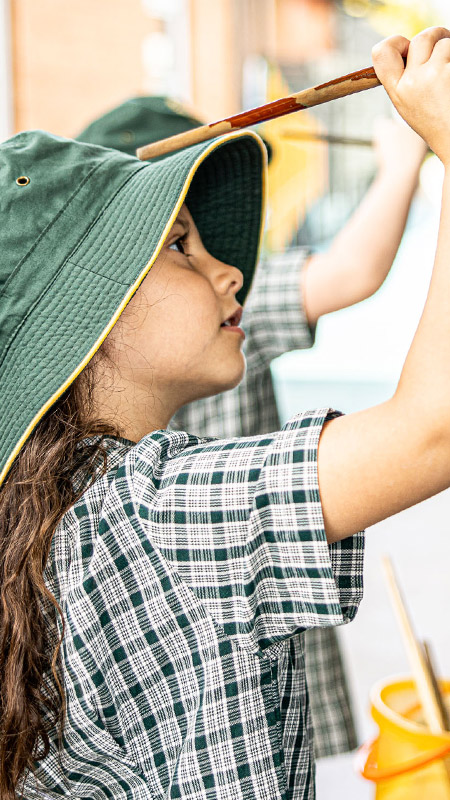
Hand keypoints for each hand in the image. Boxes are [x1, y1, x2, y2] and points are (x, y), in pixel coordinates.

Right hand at [372, 27, 449, 165]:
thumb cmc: (439, 126)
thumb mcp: (411, 106)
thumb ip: (406, 79)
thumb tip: (410, 49)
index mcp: (397, 92)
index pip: (381, 52)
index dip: (395, 42)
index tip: (408, 47)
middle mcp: (412, 83)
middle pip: (420, 38)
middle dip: (436, 37)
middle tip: (446, 48)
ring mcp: (434, 76)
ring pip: (444, 43)